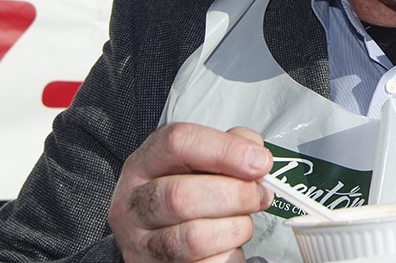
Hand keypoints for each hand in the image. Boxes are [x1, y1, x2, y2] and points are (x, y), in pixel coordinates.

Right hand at [109, 123, 272, 262]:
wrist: (160, 238)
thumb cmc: (185, 193)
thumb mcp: (199, 161)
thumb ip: (231, 147)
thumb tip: (256, 157)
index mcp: (146, 163)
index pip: (179, 143)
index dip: (226, 150)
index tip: (259, 162)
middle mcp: (135, 203)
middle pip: (181, 196)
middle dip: (236, 195)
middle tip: (259, 195)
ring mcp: (142, 243)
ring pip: (194, 238)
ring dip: (236, 228)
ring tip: (243, 221)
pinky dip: (229, 254)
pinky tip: (229, 245)